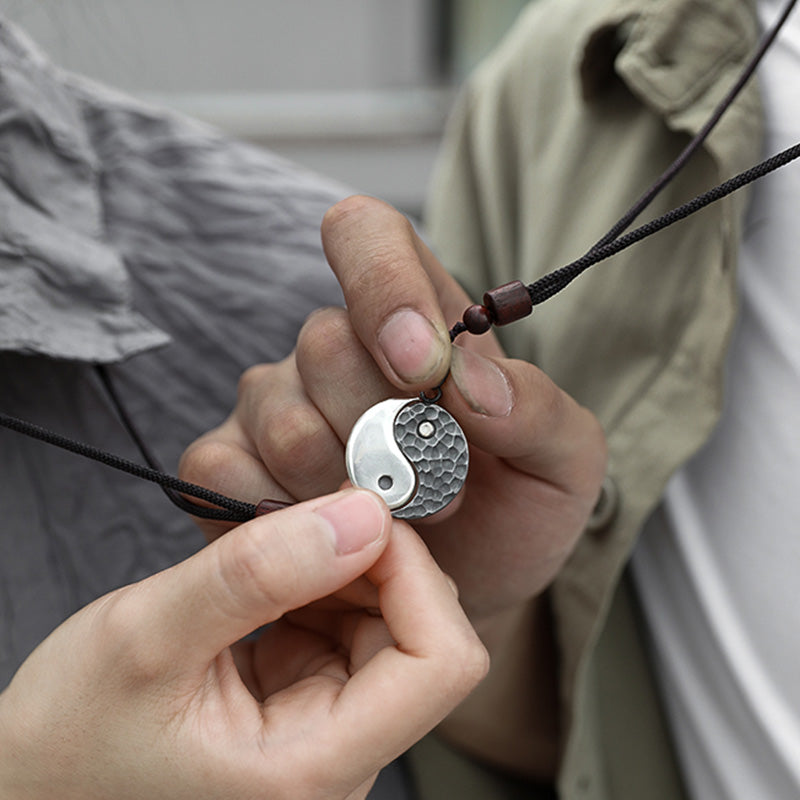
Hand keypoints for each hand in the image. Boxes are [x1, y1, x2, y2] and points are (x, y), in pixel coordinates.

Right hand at [0, 489, 486, 799]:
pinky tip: (269, 573)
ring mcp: (328, 724)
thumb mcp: (146, 639)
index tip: (356, 518)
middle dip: (377, 559)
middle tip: (312, 515)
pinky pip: (350, 621)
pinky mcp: (308, 695)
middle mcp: (340, 754)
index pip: (441, 663)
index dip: (414, 574)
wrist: (37, 782)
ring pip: (391, 619)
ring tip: (274, 547)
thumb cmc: (70, 740)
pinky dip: (320, 579)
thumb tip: (360, 515)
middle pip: (425, 634)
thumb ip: (256, 573)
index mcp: (314, 766)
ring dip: (345, 565)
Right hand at [182, 196, 606, 621]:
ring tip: (395, 521)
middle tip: (438, 491)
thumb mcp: (562, 462)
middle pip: (324, 344)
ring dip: (349, 488)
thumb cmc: (513, 510)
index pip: (367, 237)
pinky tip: (331, 539)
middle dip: (389, 434)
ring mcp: (273, 405)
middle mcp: (332, 349)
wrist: (466, 588)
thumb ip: (537, 410)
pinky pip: (222, 473)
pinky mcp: (231, 466)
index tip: (422, 367)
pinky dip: (283, 520)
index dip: (383, 284)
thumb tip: (476, 387)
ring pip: (283, 420)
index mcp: (415, 317)